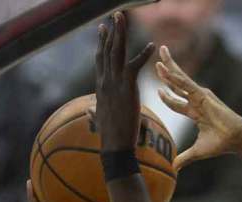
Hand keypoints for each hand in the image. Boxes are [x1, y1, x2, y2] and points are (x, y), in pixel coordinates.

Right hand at [94, 12, 154, 151]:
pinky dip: (143, 55)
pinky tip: (151, 45)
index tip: (102, 30)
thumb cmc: (109, 136)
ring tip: (123, 18)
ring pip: (116, 52)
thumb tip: (90, 110)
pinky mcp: (127, 88)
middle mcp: (105, 82)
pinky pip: (135, 66)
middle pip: (106, 51)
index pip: (100, 60)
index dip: (101, 44)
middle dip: (111, 32)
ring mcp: (114, 83)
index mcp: (101, 87)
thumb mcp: (99, 119)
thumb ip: (95, 111)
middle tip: (114, 16)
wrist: (114, 145)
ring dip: (120, 33)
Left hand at [155, 46, 241, 169]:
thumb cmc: (221, 144)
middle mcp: (197, 100)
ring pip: (180, 78)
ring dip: (170, 67)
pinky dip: (175, 76)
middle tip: (158, 61)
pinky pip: (185, 83)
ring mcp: (200, 96)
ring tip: (161, 52)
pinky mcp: (203, 95)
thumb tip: (174, 168)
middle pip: (178, 84)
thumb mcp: (197, 152)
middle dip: (168, 72)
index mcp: (195, 111)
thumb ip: (184, 158)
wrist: (236, 139)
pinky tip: (165, 69)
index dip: (166, 97)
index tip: (157, 91)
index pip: (177, 102)